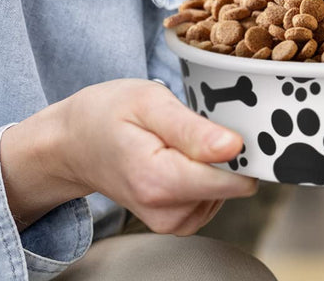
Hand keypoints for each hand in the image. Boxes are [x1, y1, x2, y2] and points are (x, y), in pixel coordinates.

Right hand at [0, 79, 255, 234]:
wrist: (74, 142)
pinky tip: (190, 153)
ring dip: (220, 162)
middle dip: (233, 152)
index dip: (248, 149)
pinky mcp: (175, 220)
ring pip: (227, 191)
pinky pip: (215, 197)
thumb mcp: (150, 102)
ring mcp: (170, 220)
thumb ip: (192, 129)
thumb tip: (234, 147)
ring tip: (189, 135)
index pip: (230, 179)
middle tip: (207, 120)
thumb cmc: (108, 114)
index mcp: (159, 180)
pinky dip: (211, 173)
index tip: (249, 124)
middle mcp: (165, 211)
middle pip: (233, 185)